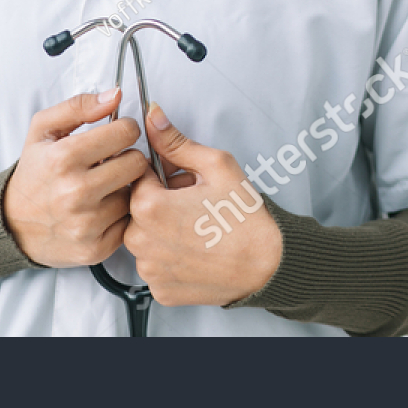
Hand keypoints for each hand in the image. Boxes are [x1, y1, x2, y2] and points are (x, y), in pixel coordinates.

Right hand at [3, 88, 149, 267]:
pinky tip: (103, 208)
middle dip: (128, 157)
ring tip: (104, 186)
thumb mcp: (43, 129)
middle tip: (112, 161)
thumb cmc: (33, 173)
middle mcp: (76, 191)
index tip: (116, 135)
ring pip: (136, 194)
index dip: (124, 129)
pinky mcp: (96, 248)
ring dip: (124, 188)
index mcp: (63, 157)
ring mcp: (87, 223)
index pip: (126, 132)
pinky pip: (129, 223)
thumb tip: (116, 95)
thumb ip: (79, 106)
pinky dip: (120, 215)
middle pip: (137, 163)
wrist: (12, 224)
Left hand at [124, 104, 282, 306]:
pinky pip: (155, 264)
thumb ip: (176, 142)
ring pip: (144, 237)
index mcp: (148, 206)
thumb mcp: (215, 166)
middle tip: (193, 204)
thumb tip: (153, 117)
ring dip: (162, 230)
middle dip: (160, 201)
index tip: (183, 181)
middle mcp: (140, 241)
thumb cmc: (245, 218)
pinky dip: (170, 256)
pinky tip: (195, 251)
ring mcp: (149, 269)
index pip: (137, 176)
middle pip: (137, 208)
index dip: (161, 173)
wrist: (270, 266)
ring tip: (196, 228)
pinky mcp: (161, 290)